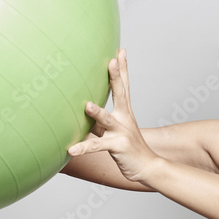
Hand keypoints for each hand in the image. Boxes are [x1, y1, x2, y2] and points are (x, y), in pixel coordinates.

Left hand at [67, 49, 159, 182]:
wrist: (147, 168)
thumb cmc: (128, 149)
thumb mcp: (114, 131)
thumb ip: (99, 121)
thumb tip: (83, 111)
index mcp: (124, 112)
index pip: (124, 86)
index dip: (122, 69)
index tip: (120, 51)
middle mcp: (125, 119)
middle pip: (121, 94)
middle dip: (116, 77)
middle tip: (112, 61)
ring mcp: (122, 132)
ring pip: (107, 120)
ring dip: (97, 112)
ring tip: (87, 105)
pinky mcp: (118, 147)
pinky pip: (97, 147)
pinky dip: (83, 148)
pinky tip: (71, 150)